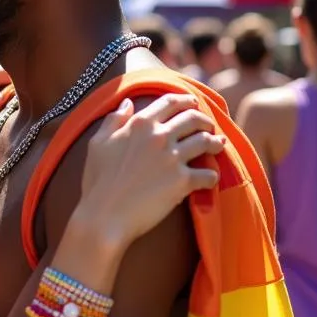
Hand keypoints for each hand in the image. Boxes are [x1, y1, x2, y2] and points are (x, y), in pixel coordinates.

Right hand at [69, 94, 223, 252]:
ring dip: (216, 142)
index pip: (170, 102)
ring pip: (206, 141)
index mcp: (139, 123)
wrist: (104, 216)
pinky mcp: (183, 182)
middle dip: (205, 120)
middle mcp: (159, 136)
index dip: (185, 100)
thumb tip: (128, 102)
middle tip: (209, 125)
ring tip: (219, 145)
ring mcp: (173, 158)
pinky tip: (210, 178)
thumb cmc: (97, 181)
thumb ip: (114, 119)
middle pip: (193, 119)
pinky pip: (208, 174)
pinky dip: (212, 176)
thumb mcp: (98, 143)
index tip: (193, 103)